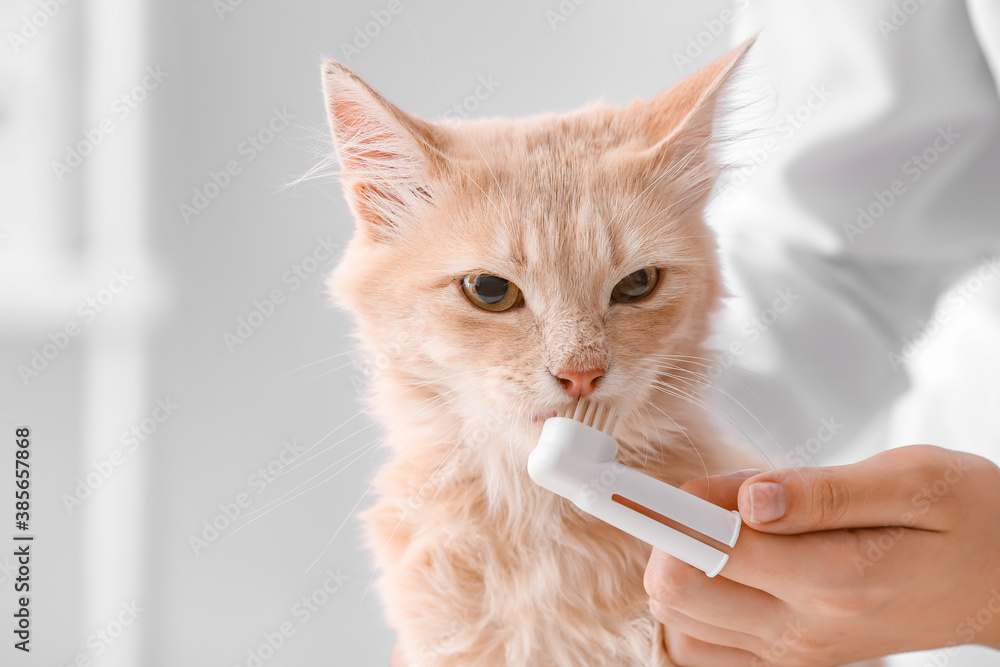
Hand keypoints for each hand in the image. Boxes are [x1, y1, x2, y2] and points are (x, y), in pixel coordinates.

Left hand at [644, 445, 999, 665]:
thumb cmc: (966, 517)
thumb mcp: (912, 479)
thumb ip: (822, 491)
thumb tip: (747, 498)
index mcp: (834, 576)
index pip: (707, 547)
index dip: (654, 507)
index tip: (612, 480)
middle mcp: (805, 628)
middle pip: (674, 590)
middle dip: (665, 533)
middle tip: (708, 496)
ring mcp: (795, 652)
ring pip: (679, 621)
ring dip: (677, 565)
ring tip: (727, 527)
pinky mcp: (792, 659)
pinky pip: (705, 644)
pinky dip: (695, 603)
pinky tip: (729, 564)